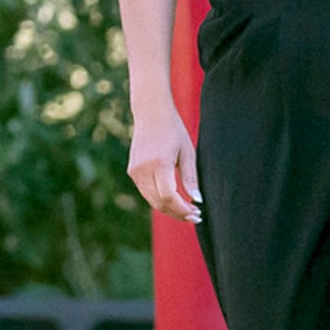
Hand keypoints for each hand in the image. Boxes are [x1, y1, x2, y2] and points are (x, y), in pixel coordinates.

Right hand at [128, 105, 202, 223]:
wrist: (151, 113)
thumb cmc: (174, 130)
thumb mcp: (188, 152)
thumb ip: (191, 178)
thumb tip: (196, 200)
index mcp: (159, 163)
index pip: (169, 197)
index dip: (183, 209)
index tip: (197, 213)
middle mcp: (143, 169)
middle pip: (159, 203)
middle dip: (177, 213)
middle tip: (195, 216)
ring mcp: (135, 171)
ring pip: (152, 200)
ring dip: (169, 209)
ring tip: (187, 211)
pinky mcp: (132, 171)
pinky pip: (146, 192)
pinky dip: (160, 199)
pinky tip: (174, 200)